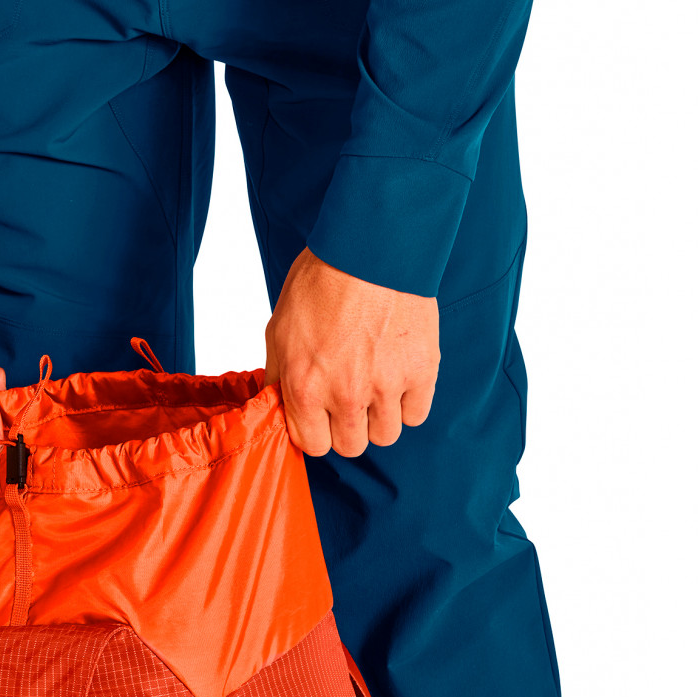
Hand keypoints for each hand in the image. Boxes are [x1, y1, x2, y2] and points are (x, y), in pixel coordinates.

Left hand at [264, 248, 439, 457]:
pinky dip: (408, 403)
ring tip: (374, 387)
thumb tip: (276, 403)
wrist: (369, 249)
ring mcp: (386, 387)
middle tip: (348, 399)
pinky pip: (416, 414)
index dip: (315, 430)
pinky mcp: (420, 372)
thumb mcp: (279, 328)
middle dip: (346, 427)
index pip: (312, 445)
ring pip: (385, 436)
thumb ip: (278, 374)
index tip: (320, 416)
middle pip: (350, 447)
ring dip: (378, 418)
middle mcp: (346, 395)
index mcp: (305, 387)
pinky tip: (398, 380)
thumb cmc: (321, 281)